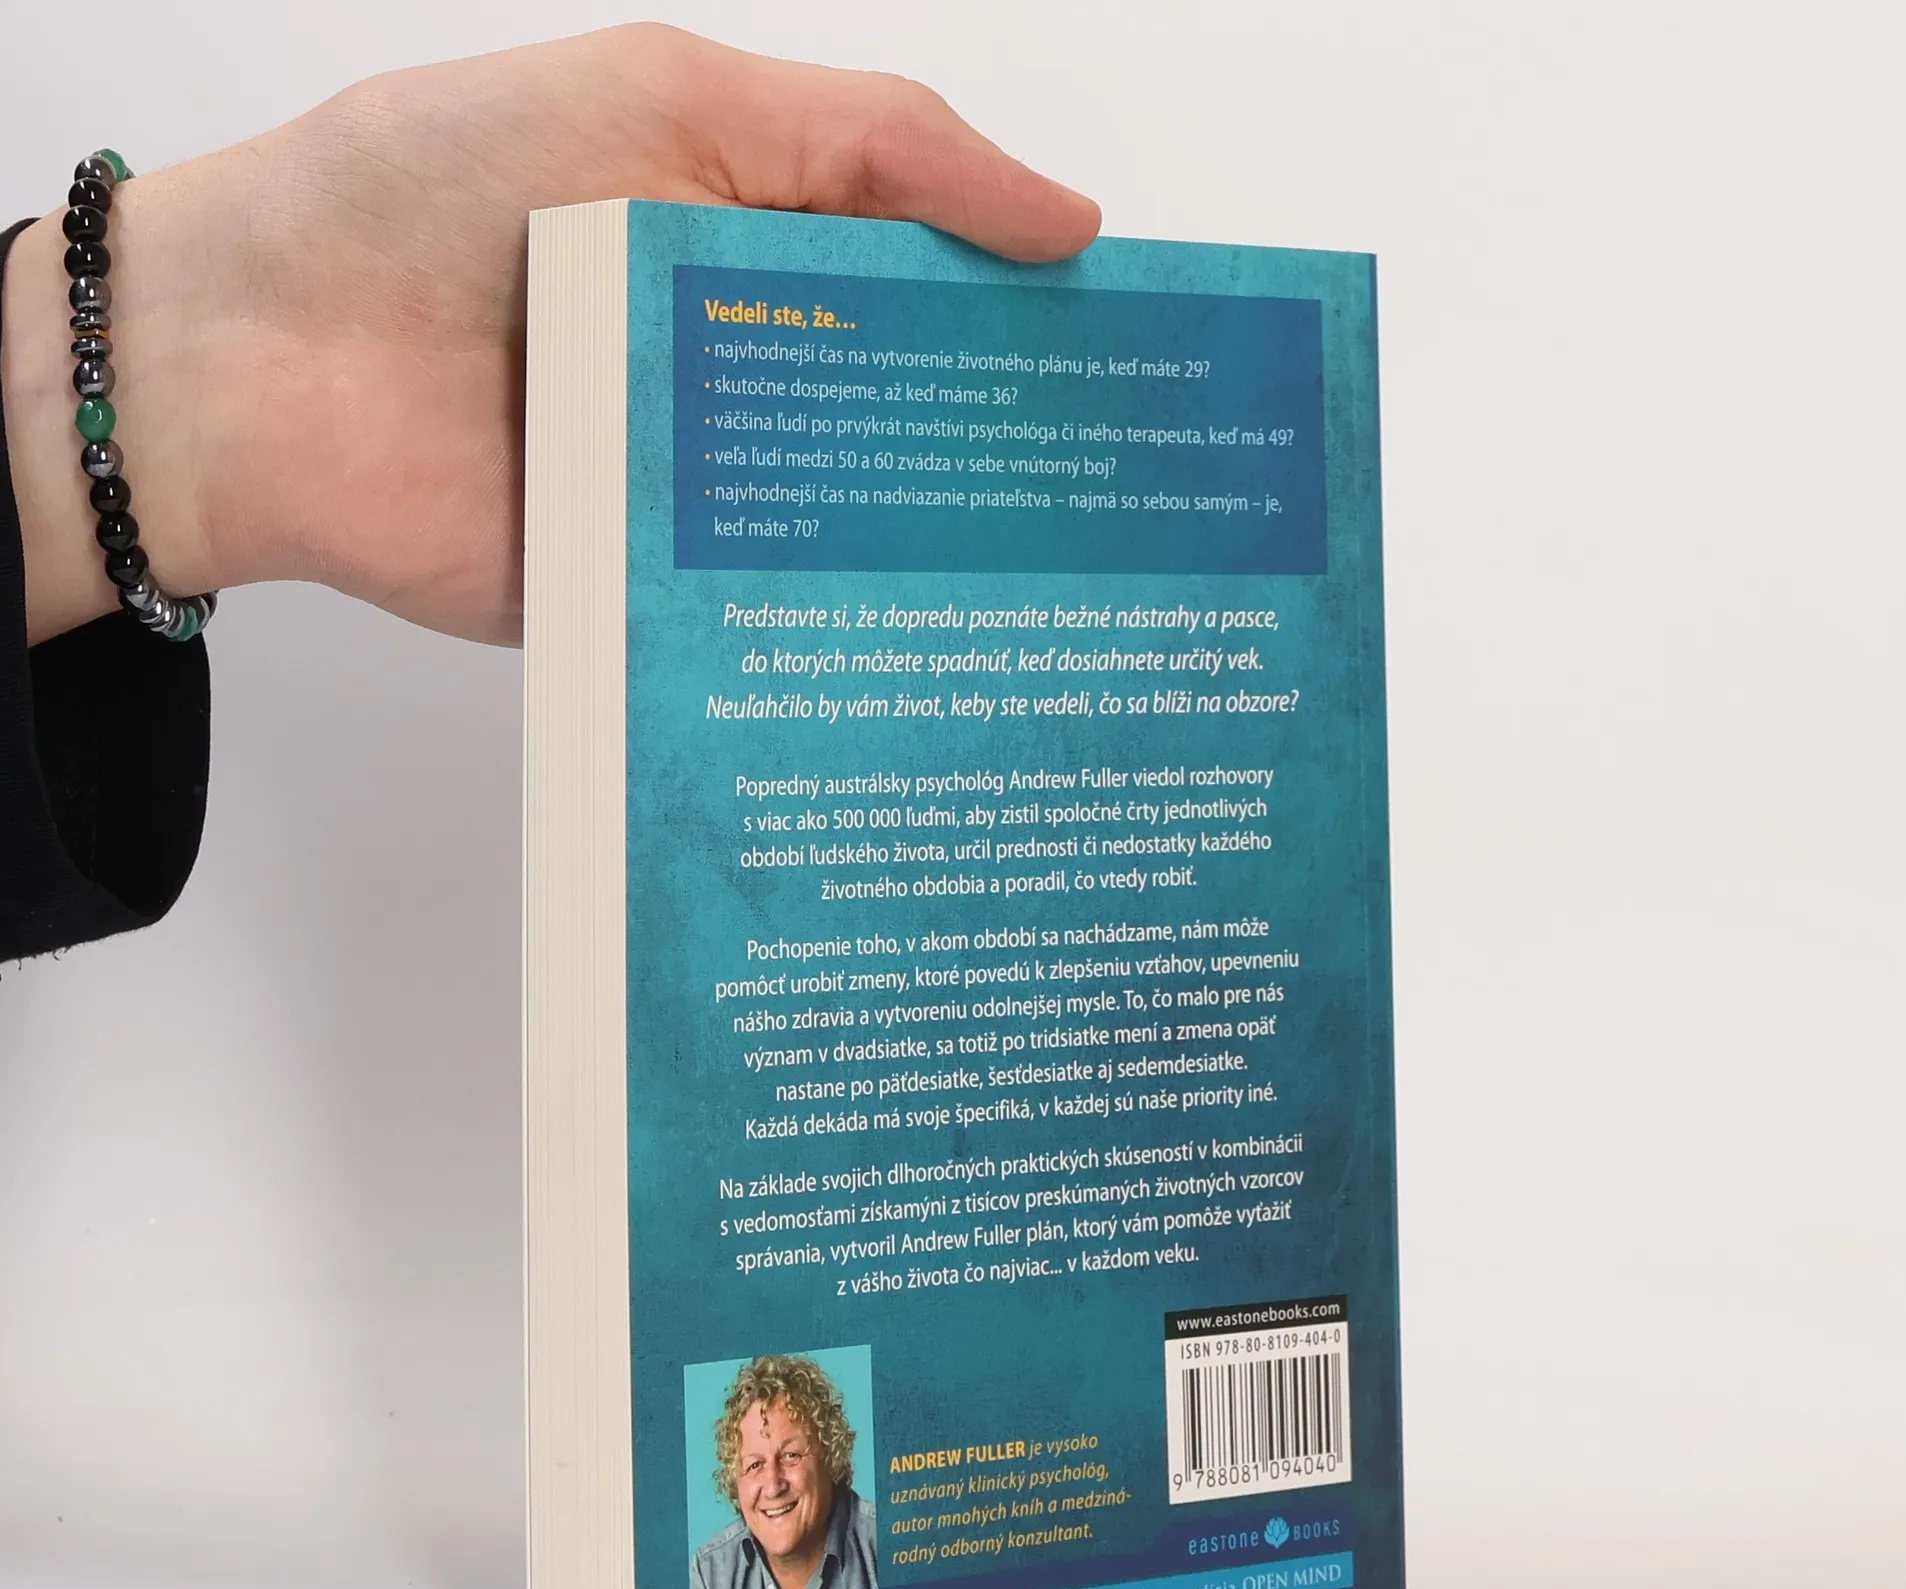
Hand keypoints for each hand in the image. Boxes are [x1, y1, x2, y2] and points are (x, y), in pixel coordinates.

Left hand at [1, 24, 1099, 644]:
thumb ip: (873, 146)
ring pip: (850, 544)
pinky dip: (830, 648)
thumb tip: (1068, 223)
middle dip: (1016, 475)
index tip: (1148, 383)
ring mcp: (700, 504)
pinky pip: (761, 630)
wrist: (256, 358)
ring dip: (939, 571)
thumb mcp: (671, 99)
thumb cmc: (438, 189)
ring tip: (1077, 613)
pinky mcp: (652, 603)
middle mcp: (745, 385)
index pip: (937, 300)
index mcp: (764, 258)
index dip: (1040, 334)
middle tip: (1145, 523)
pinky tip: (930, 673)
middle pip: (910, 436)